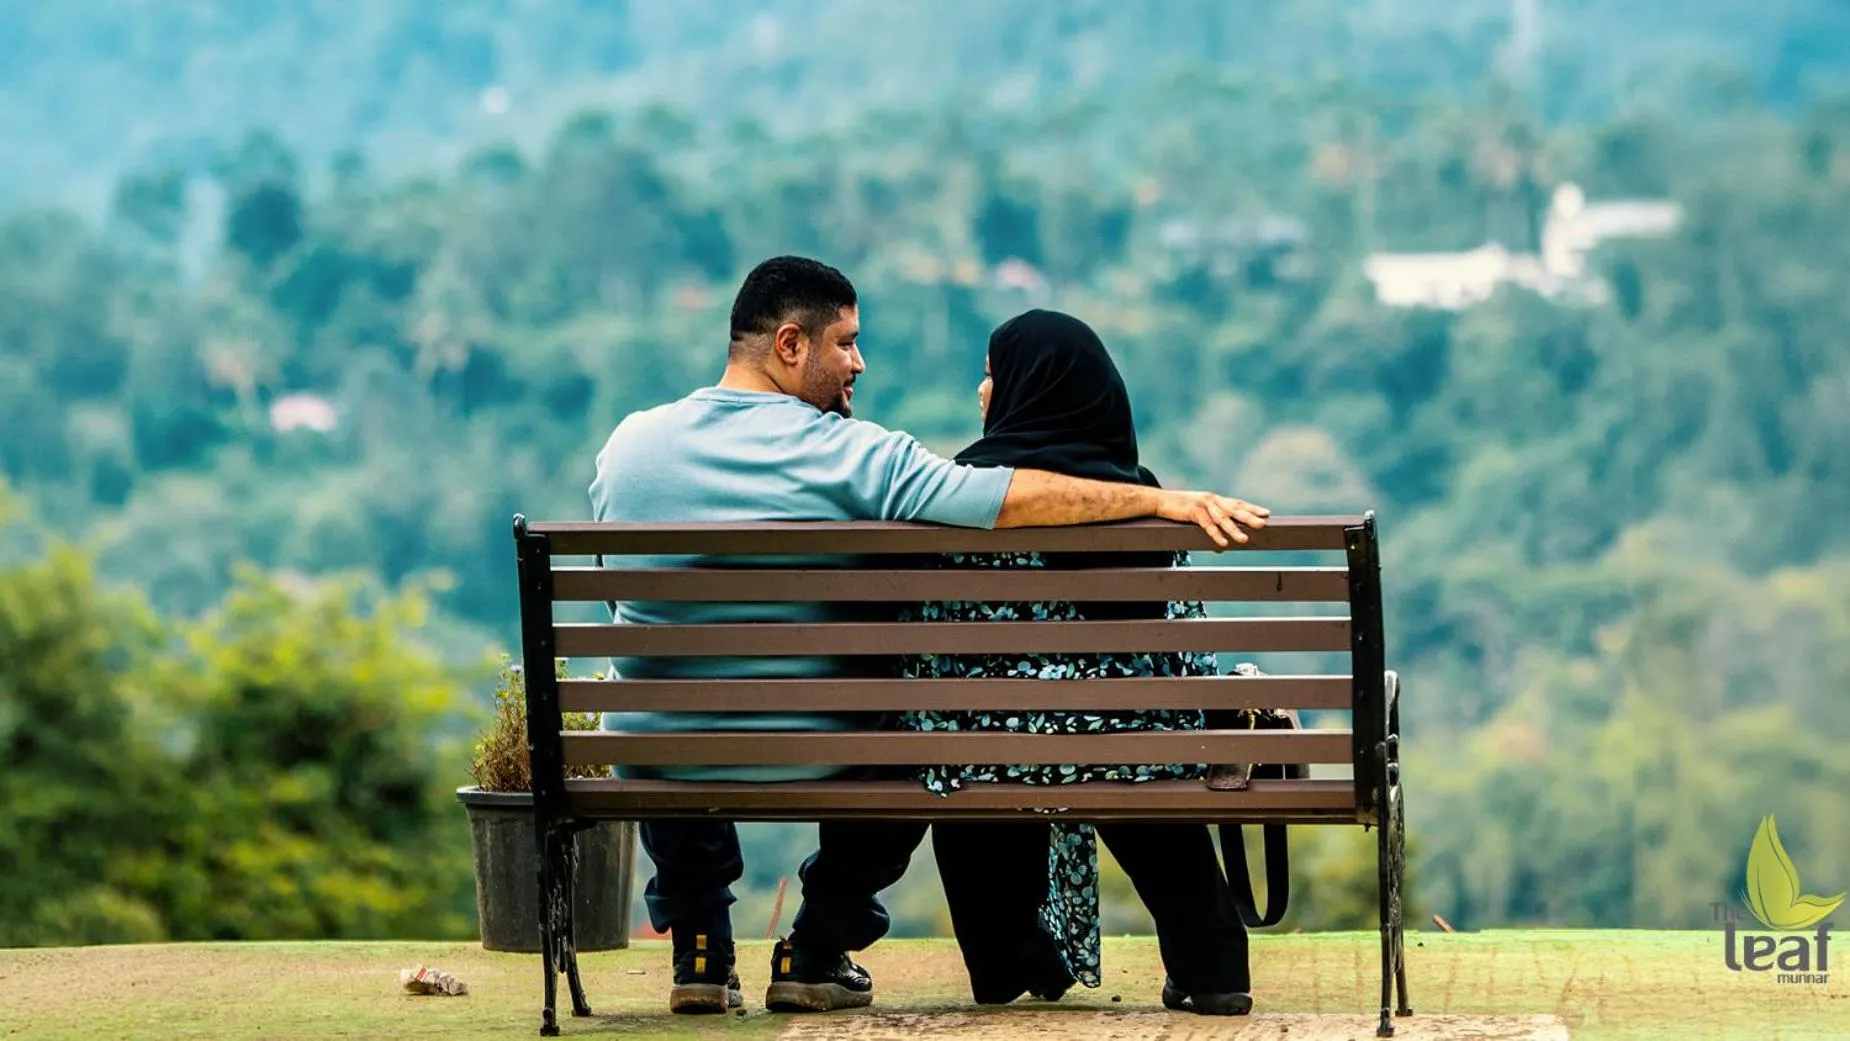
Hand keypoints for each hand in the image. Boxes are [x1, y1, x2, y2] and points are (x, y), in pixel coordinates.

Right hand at [1155, 490, 1270, 546]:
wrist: (1158, 501)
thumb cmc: (1179, 509)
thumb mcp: (1198, 515)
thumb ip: (1212, 526)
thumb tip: (1222, 547)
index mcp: (1215, 499)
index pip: (1237, 503)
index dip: (1251, 508)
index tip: (1266, 513)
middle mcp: (1211, 499)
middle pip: (1234, 509)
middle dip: (1249, 517)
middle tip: (1264, 524)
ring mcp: (1202, 504)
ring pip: (1222, 519)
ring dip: (1234, 529)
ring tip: (1245, 539)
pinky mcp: (1192, 512)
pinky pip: (1207, 525)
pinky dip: (1215, 534)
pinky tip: (1223, 543)